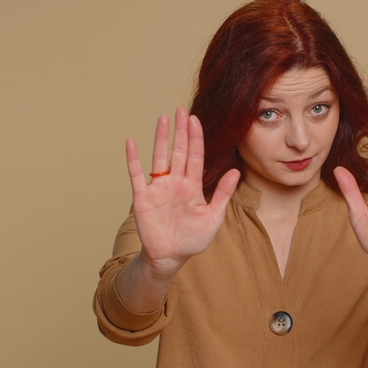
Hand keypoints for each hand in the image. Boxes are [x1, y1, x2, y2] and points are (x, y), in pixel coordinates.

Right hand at [125, 107, 240, 277]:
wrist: (170, 257)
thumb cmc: (192, 240)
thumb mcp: (213, 218)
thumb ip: (223, 194)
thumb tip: (236, 171)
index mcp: (193, 187)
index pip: (195, 156)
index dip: (195, 138)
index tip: (195, 120)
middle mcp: (175, 183)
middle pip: (178, 151)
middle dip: (180, 131)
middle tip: (181, 110)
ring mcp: (159, 189)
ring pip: (159, 158)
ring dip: (161, 139)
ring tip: (163, 119)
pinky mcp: (143, 198)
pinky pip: (137, 175)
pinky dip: (133, 159)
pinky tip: (131, 142)